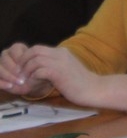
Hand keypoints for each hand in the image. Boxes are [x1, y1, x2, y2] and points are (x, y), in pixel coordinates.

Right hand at [0, 43, 51, 97]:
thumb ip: (36, 63)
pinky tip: (10, 86)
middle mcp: (6, 55)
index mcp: (17, 49)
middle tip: (23, 77)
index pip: (15, 49)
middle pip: (5, 59)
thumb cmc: (37, 71)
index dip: (20, 59)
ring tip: (19, 82)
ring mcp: (0, 64)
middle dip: (14, 69)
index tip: (27, 67)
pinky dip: (2, 82)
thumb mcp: (39, 66)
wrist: (34, 82)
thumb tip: (35, 67)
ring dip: (8, 76)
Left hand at [2, 45, 126, 108]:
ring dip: (26, 71)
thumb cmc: (81, 83)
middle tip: (21, 74)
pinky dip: (33, 77)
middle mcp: (61, 54)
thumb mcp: (66, 69)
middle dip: (23, 62)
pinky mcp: (60, 73)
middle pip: (34, 50)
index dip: (26, 57)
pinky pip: (40, 70)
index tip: (23, 69)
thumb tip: (38, 69)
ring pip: (35, 59)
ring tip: (26, 80)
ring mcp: (60, 63)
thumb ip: (54, 65)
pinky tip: (35, 84)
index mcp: (62, 52)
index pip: (37, 48)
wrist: (94, 89)